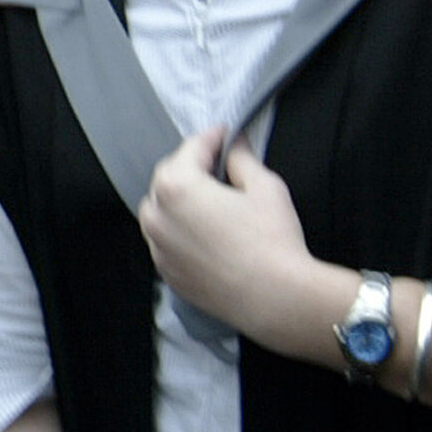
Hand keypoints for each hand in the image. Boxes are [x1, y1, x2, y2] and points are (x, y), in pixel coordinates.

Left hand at [136, 125, 320, 344]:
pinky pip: (166, 241)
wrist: (274, 297)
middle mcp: (157, 216)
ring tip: (209, 198)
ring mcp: (158, 247)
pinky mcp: (167, 272)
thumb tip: (234, 146)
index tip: (225, 134)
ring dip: (179, 199)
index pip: (191, 149)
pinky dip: (178, 230)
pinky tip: (204, 232)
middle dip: (191, 167)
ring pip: (160, 211)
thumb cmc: (271, 240)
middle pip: (169, 178)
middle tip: (219, 164)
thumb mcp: (264, 186)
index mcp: (177, 187)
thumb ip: (242, 159)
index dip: (212, 138)